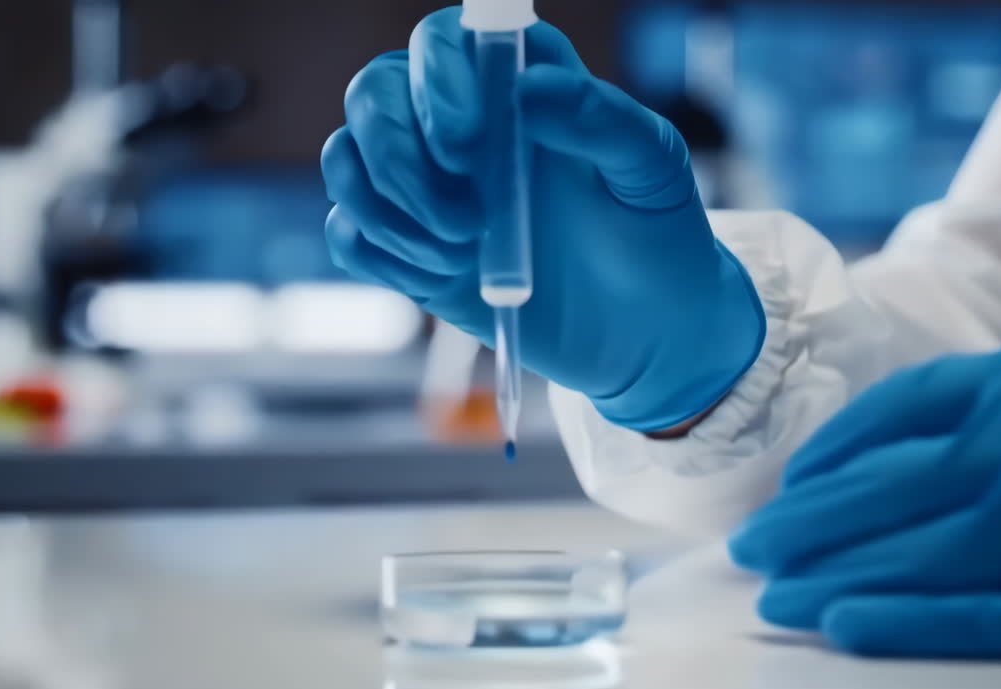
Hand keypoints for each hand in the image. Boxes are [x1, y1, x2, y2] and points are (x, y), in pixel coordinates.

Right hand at [321, 7, 764, 430]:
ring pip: (344, 158)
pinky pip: (347, 232)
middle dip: (399, 158)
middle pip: (373, 94)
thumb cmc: (656, 236)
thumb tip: (525, 90)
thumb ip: (599, 117)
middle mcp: (459, 126)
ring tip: (459, 250)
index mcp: (515, 85)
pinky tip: (438, 272)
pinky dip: (377, 250)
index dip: (438, 83)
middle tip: (466, 219)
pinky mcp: (409, 249)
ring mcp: (426, 189)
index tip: (470, 146)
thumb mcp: (651, 169)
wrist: (648, 333)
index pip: (440, 42)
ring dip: (386, 208)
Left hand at [729, 338, 1000, 657]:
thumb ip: (970, 399)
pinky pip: (978, 617)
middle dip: (804, 523)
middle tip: (747, 548)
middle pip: (885, 488)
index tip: (784, 485)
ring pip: (915, 555)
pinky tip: (840, 623)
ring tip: (775, 596)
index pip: (896, 410)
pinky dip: (905, 622)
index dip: (829, 451)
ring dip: (832, 576)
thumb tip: (858, 455)